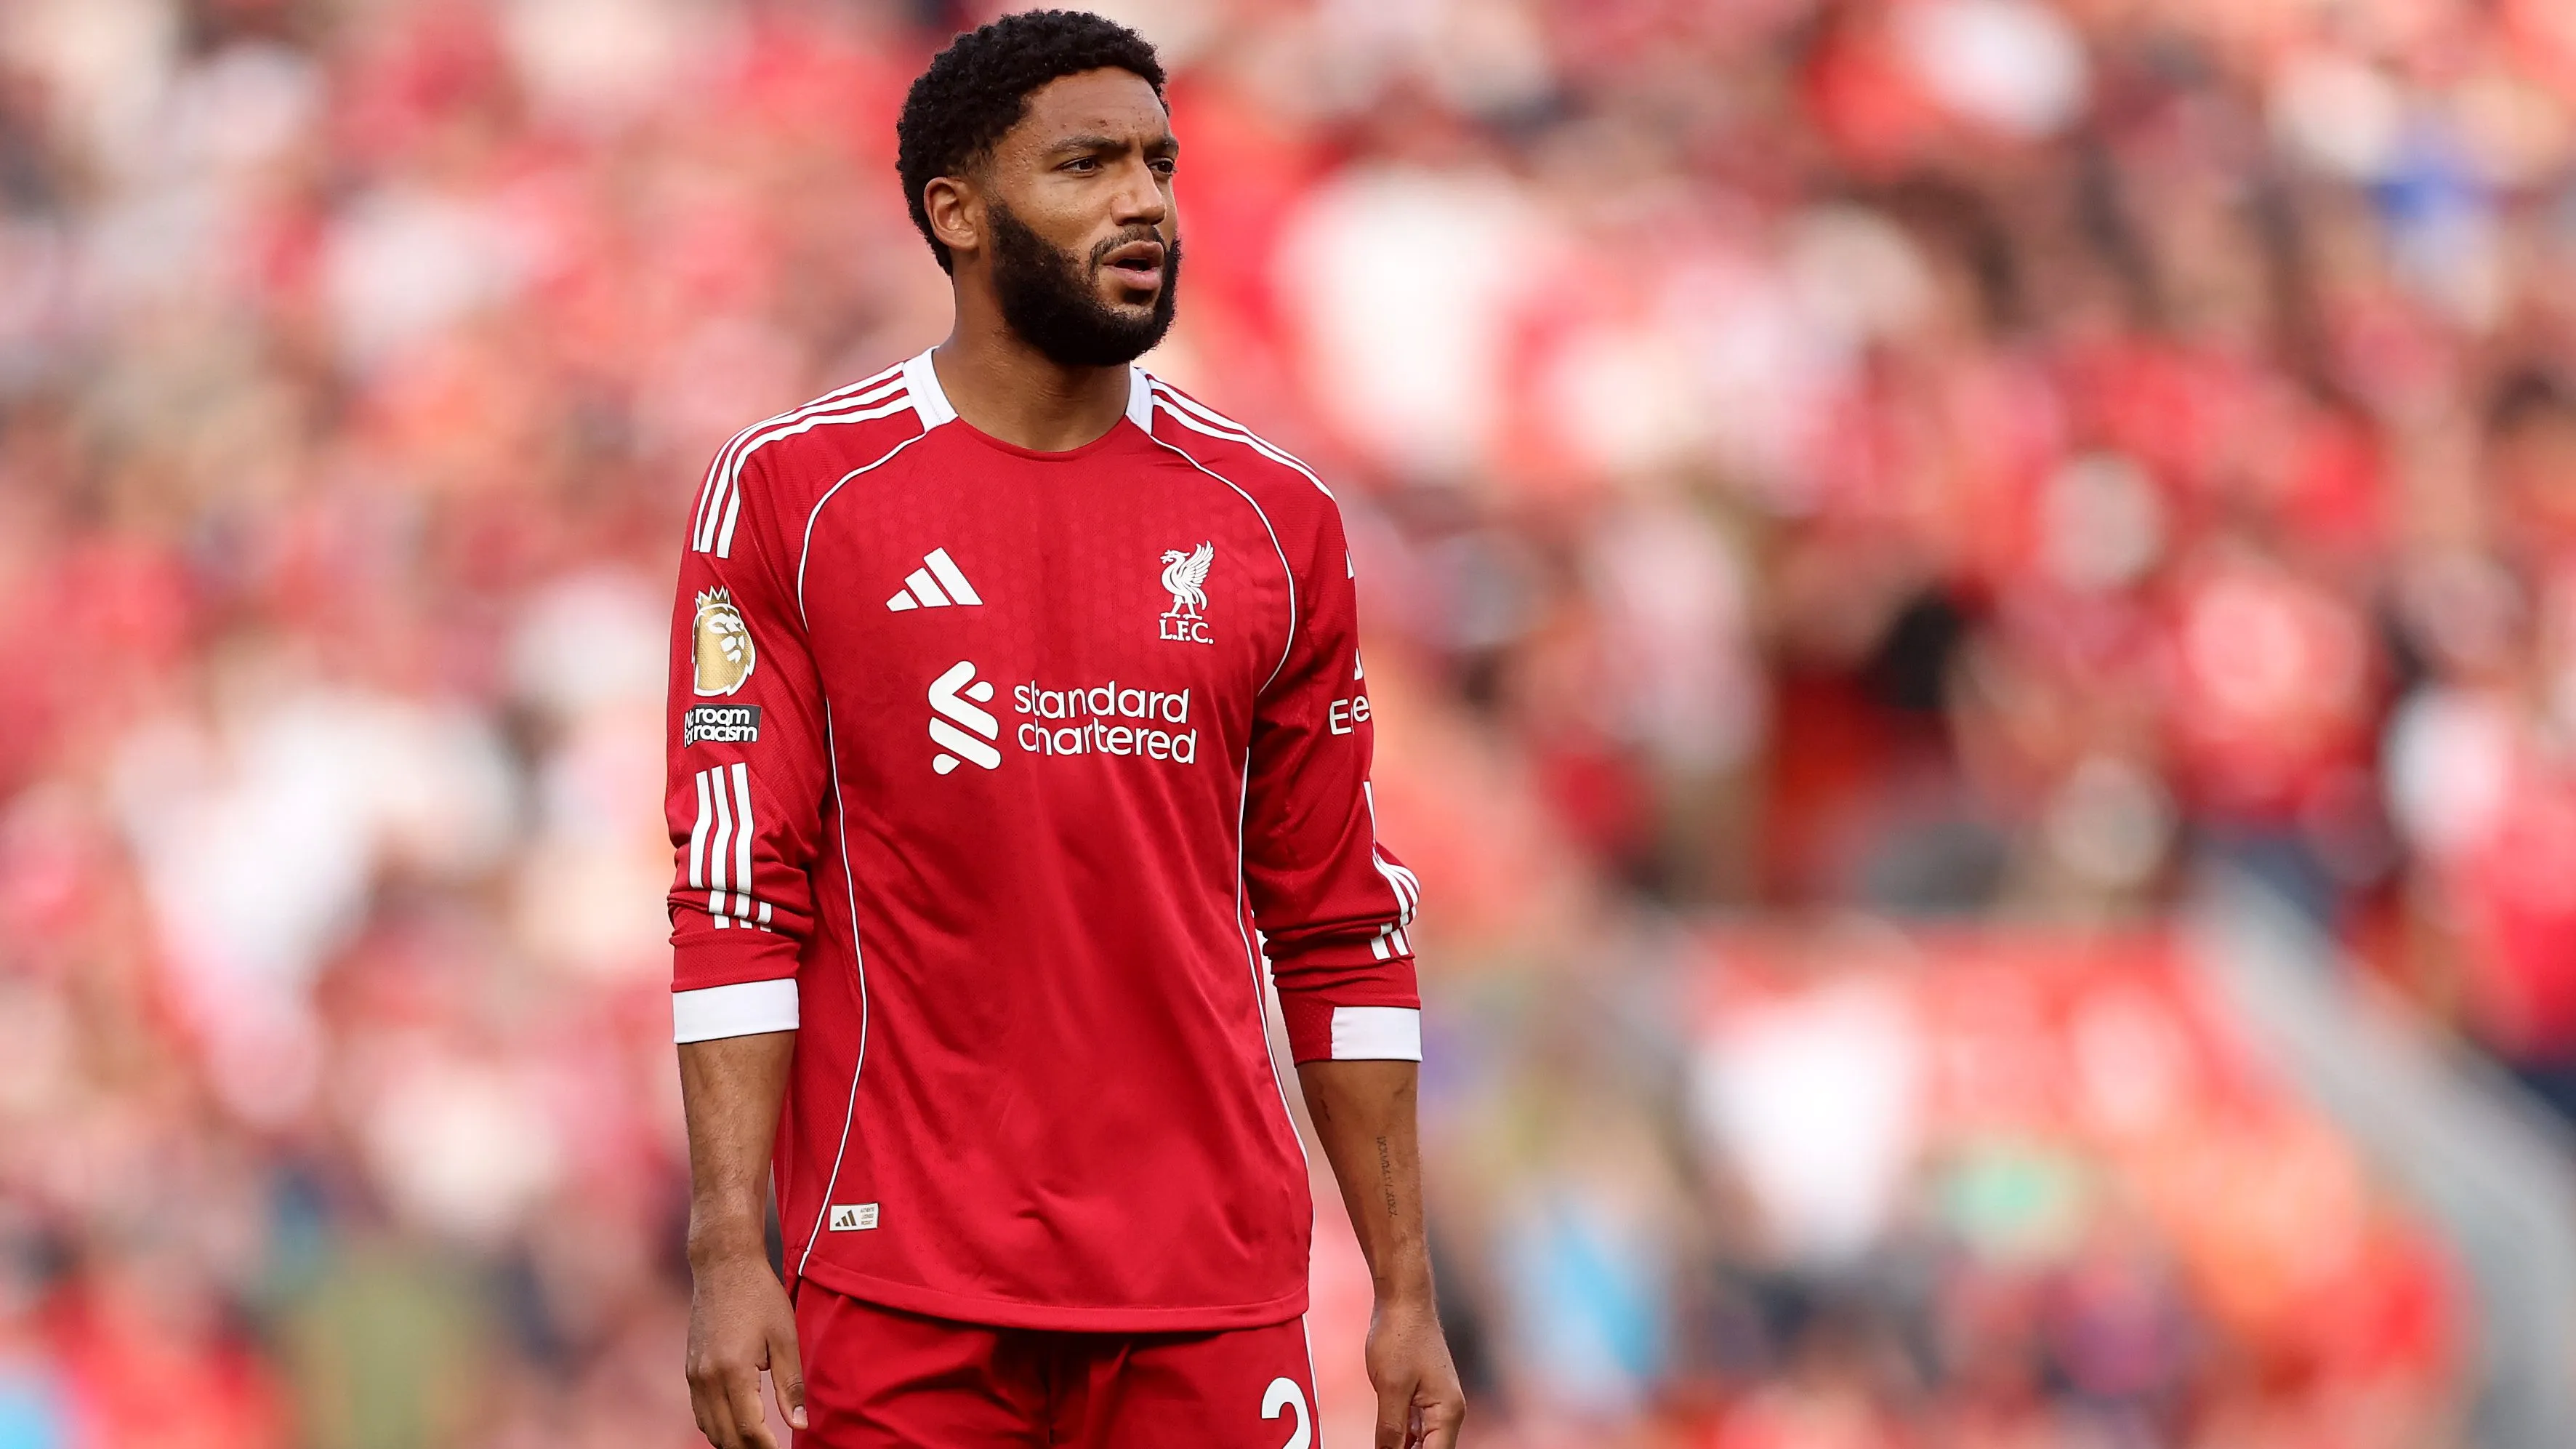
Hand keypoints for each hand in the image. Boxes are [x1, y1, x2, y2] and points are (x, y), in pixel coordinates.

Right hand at [685, 1252, 807, 1448]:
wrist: (724, 1266)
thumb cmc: (759, 1296)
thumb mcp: (785, 1338)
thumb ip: (790, 1385)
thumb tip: (799, 1424)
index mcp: (733, 1370)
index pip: (747, 1427)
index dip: (765, 1447)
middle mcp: (706, 1377)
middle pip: (724, 1435)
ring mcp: (694, 1374)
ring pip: (708, 1427)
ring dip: (731, 1440)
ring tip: (757, 1442)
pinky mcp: (690, 1369)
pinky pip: (700, 1411)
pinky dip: (716, 1425)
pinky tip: (736, 1424)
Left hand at [1365, 1289, 1464, 1448]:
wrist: (1403, 1301)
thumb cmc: (1401, 1336)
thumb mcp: (1391, 1388)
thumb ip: (1391, 1430)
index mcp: (1448, 1412)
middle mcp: (1448, 1411)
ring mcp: (1437, 1404)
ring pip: (1423, 1443)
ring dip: (1404, 1448)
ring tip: (1382, 1445)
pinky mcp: (1424, 1396)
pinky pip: (1415, 1428)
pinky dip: (1401, 1437)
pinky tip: (1385, 1440)